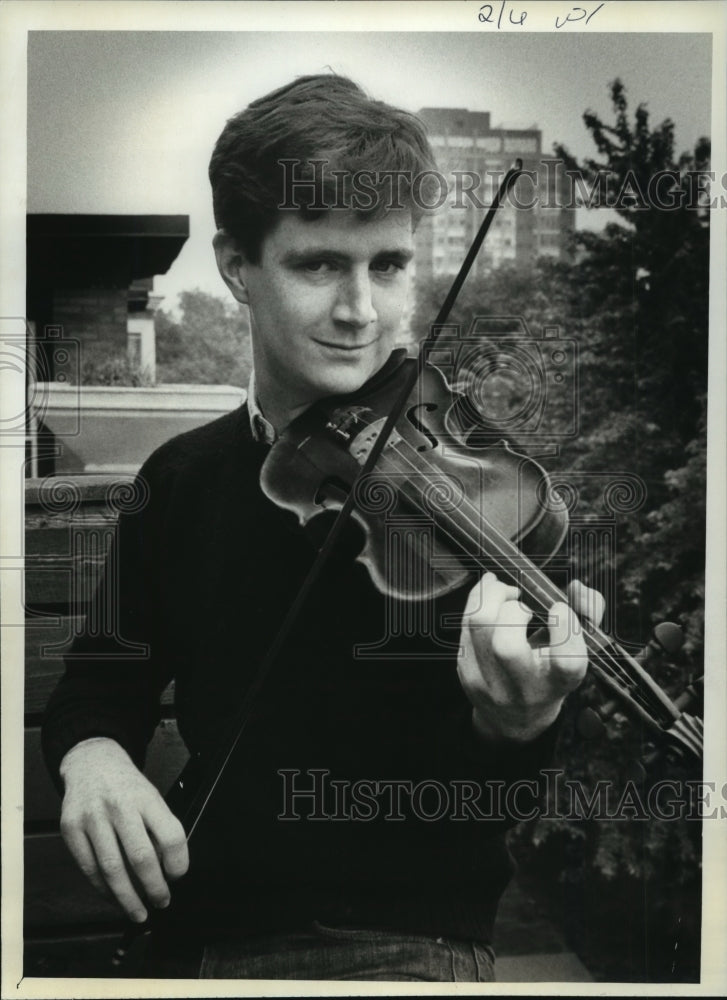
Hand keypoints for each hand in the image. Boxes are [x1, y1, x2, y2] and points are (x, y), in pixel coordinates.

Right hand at [59, 737, 187, 922]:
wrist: (92, 763)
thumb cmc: (127, 787)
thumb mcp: (151, 797)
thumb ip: (160, 828)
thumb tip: (168, 870)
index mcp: (147, 798)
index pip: (171, 835)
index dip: (178, 863)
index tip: (178, 876)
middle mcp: (119, 806)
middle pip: (141, 857)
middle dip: (154, 888)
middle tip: (161, 901)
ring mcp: (92, 817)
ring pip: (112, 869)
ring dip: (127, 898)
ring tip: (139, 911)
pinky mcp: (71, 829)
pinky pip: (89, 868)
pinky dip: (103, 889)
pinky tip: (114, 896)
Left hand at [457, 573, 604, 742]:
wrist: (514, 718)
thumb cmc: (550, 673)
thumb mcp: (576, 650)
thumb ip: (588, 614)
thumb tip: (577, 588)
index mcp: (558, 683)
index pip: (566, 663)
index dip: (565, 629)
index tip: (559, 609)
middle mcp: (522, 688)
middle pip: (507, 647)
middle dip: (514, 611)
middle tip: (522, 603)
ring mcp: (488, 681)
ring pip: (479, 625)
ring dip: (493, 595)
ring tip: (507, 592)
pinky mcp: (465, 669)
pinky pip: (465, 623)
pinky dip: (478, 599)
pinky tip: (491, 595)